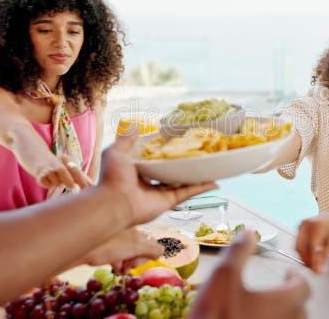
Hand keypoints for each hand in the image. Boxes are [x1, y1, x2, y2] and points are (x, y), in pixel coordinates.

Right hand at [35, 154, 93, 189]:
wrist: (40, 160)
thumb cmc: (60, 168)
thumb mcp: (71, 170)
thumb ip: (82, 178)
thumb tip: (93, 186)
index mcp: (66, 160)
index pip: (75, 169)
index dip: (81, 179)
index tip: (87, 188)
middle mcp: (56, 162)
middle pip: (62, 170)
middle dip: (69, 181)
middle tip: (74, 189)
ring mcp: (46, 168)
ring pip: (55, 180)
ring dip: (57, 183)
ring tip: (57, 181)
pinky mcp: (39, 175)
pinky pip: (46, 184)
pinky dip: (49, 185)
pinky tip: (49, 181)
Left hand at [81, 227, 163, 272]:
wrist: (80, 247)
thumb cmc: (107, 247)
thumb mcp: (134, 248)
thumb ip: (151, 249)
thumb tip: (162, 252)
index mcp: (137, 232)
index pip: (152, 246)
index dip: (146, 257)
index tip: (134, 264)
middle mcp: (129, 233)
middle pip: (140, 250)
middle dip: (135, 260)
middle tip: (126, 266)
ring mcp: (118, 238)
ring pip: (128, 253)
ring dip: (125, 262)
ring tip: (117, 267)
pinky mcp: (107, 244)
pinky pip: (118, 253)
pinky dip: (116, 260)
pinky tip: (111, 265)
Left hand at [98, 133, 217, 224]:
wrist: (114, 202)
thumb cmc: (113, 177)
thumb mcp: (116, 152)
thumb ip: (126, 139)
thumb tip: (136, 126)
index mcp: (138, 169)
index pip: (155, 158)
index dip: (166, 151)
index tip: (179, 142)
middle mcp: (150, 180)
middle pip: (172, 170)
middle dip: (184, 163)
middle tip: (199, 153)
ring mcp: (160, 192)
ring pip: (183, 181)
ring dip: (197, 175)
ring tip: (211, 167)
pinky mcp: (168, 201)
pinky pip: (188, 193)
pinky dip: (201, 188)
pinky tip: (215, 183)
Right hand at [190, 231, 309, 318]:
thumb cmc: (215, 314)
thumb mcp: (223, 275)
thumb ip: (238, 250)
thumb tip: (248, 233)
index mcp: (284, 302)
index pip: (304, 287)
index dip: (297, 278)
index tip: (288, 274)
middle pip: (301, 307)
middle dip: (292, 296)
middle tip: (279, 289)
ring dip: (285, 312)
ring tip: (269, 305)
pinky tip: (256, 318)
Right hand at [295, 210, 328, 272]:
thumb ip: (324, 256)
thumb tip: (318, 270)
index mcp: (317, 225)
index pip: (312, 247)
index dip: (313, 261)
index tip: (317, 271)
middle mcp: (307, 223)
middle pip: (301, 247)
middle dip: (307, 261)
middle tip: (315, 270)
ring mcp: (302, 225)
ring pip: (298, 246)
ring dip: (304, 257)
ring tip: (313, 264)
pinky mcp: (300, 227)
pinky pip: (298, 243)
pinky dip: (303, 251)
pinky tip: (311, 256)